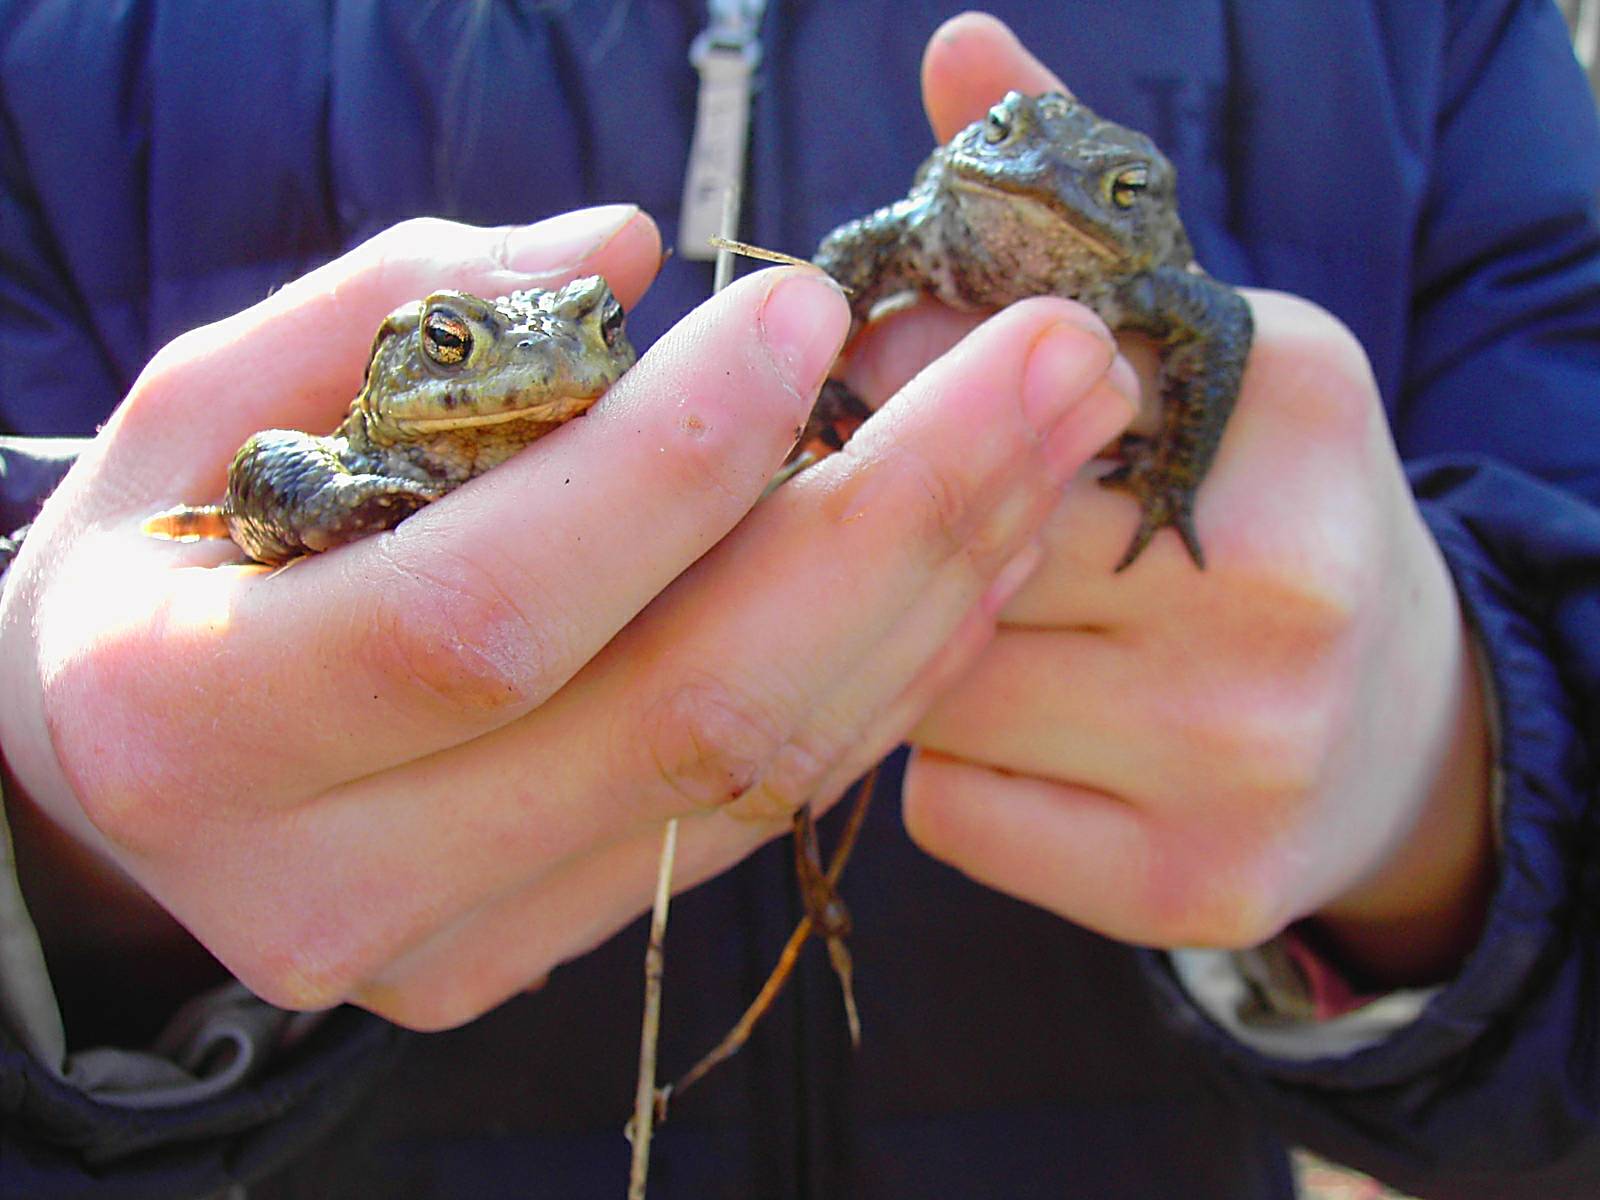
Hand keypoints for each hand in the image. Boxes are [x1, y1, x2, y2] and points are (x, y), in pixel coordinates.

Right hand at [0, 205, 1131, 1028]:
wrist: (128, 766)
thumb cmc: (161, 552)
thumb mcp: (204, 397)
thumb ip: (404, 312)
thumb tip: (627, 252)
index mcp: (195, 718)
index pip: (487, 609)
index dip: (670, 463)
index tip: (806, 310)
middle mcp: (334, 875)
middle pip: (680, 710)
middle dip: (898, 520)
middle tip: (1054, 362)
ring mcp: (456, 940)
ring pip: (753, 771)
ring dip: (934, 591)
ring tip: (1057, 437)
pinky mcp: (542, 944)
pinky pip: (756, 808)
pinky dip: (883, 674)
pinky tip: (974, 554)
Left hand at [875, 15, 1493, 985]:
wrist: (1396, 728)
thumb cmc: (1255, 515)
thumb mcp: (1203, 342)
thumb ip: (1073, 210)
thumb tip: (959, 50)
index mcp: (1287, 403)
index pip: (1005, 382)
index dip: (912, 396)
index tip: (887, 403)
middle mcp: (1287, 583)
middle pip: (952, 549)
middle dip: (901, 539)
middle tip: (928, 530)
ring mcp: (1248, 756)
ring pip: (927, 692)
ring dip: (911, 658)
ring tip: (1003, 636)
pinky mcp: (1195, 888)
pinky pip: (950, 812)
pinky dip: (948, 772)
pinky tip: (1027, 742)